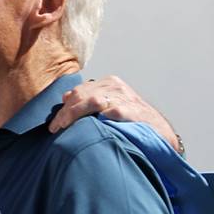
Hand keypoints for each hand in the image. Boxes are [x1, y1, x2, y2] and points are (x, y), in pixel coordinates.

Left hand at [49, 75, 178, 150]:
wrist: (158, 131)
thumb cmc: (131, 119)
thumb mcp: (110, 104)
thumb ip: (89, 100)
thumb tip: (65, 97)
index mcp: (109, 83)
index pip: (79, 91)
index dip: (64, 106)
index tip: (55, 123)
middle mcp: (115, 87)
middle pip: (82, 95)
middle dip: (65, 112)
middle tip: (55, 128)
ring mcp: (124, 98)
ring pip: (92, 101)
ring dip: (74, 114)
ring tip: (64, 127)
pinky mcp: (132, 110)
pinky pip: (112, 111)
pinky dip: (99, 117)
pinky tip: (87, 126)